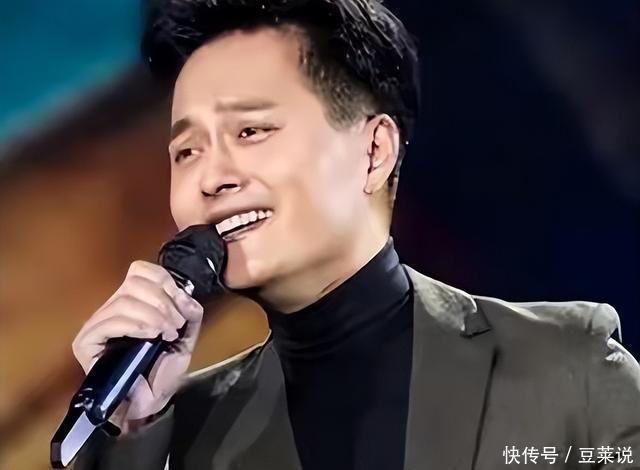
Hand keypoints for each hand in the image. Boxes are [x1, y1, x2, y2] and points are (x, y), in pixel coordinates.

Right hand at [72, 260, 203, 428]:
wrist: (149, 404)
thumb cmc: (163, 371)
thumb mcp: (186, 336)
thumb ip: (189, 314)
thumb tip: (186, 296)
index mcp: (133, 301)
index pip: (141, 270)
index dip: (165, 282)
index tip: (181, 305)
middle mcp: (112, 307)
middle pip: (134, 282)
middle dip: (163, 302)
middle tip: (175, 325)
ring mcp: (97, 324)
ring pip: (124, 301)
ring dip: (153, 316)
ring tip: (167, 334)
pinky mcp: (86, 342)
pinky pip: (110, 322)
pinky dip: (136, 325)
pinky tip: (151, 336)